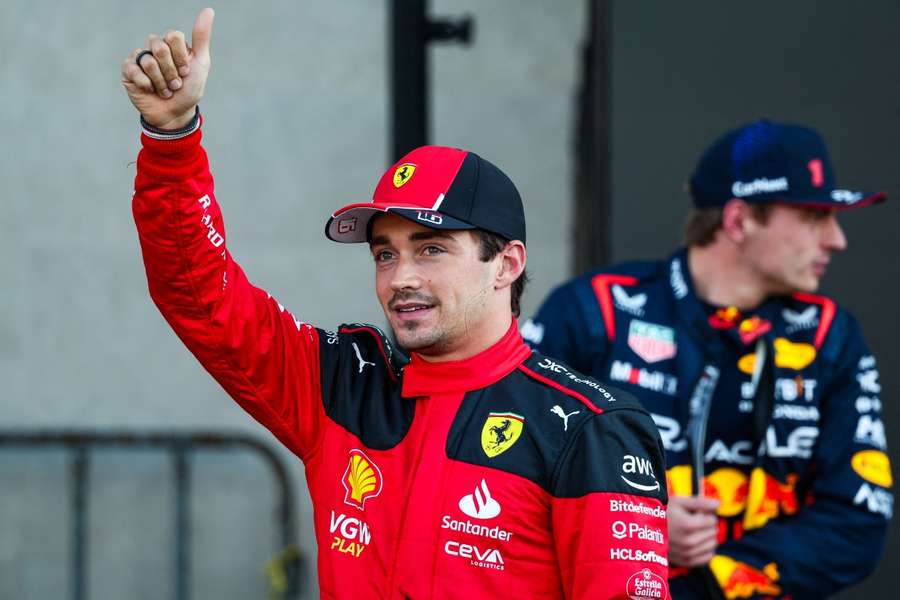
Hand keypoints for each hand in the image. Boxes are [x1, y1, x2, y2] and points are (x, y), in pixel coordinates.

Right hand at [121, 8, 214, 128]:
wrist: (175, 114)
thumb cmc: (189, 90)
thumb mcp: (200, 63)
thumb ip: (201, 37)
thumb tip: (209, 10)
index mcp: (172, 44)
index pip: (173, 36)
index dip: (181, 57)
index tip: (186, 71)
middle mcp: (155, 48)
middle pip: (160, 48)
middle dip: (171, 72)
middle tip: (175, 84)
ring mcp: (141, 58)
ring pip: (148, 60)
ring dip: (161, 82)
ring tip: (164, 90)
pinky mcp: (128, 71)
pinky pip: (133, 70)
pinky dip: (146, 84)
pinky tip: (150, 90)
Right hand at [667, 495, 719, 566]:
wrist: (644, 529)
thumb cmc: (662, 513)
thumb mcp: (678, 502)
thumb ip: (700, 503)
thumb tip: (718, 503)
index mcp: (688, 525)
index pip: (712, 520)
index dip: (705, 513)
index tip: (694, 512)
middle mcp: (689, 542)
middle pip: (713, 532)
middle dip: (707, 524)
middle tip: (693, 520)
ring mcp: (688, 553)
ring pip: (712, 544)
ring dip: (707, 536)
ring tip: (692, 531)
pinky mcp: (687, 562)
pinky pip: (707, 557)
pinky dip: (705, 550)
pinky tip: (696, 542)